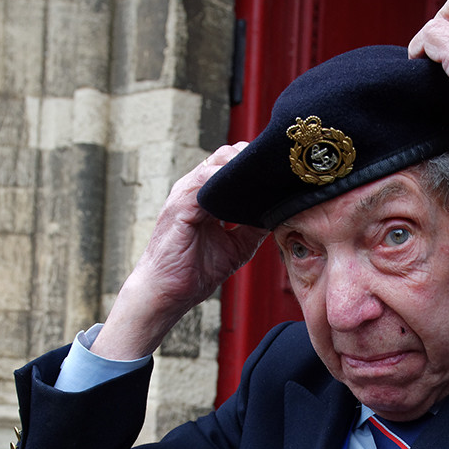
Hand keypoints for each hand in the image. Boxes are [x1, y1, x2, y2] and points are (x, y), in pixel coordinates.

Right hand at [95, 143, 268, 359]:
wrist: (166, 293)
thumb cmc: (194, 271)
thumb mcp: (236, 246)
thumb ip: (254, 227)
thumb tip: (281, 213)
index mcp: (205, 195)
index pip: (232, 164)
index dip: (256, 166)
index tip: (282, 176)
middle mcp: (193, 189)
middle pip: (227, 155)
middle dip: (254, 163)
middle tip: (281, 178)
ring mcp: (184, 195)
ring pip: (218, 163)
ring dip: (245, 171)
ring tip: (270, 183)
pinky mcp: (179, 207)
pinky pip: (205, 182)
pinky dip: (229, 185)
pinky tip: (250, 198)